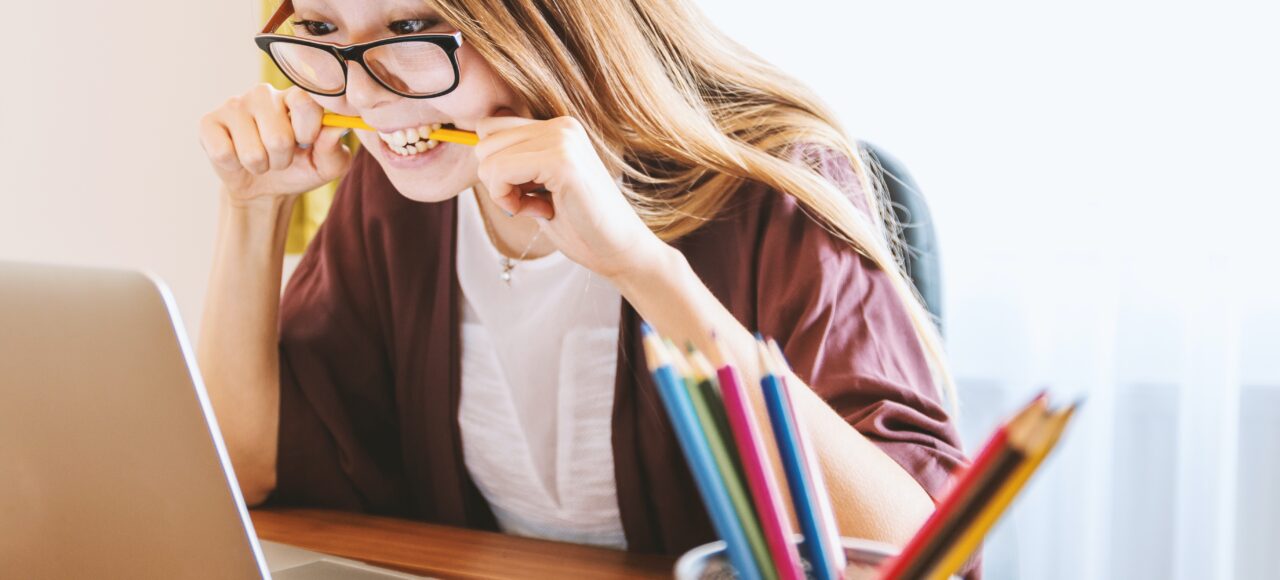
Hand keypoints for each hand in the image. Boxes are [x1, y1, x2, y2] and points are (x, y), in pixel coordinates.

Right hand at [198, 84, 351, 206]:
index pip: (305, 102)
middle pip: (278, 137)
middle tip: (280, 157)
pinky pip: (224, 153)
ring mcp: (234, 105)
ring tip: (261, 159)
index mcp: (295, 96)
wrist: (265, 188)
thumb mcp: (327, 166)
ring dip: (260, 166)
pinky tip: (236, 157)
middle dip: (282, 159)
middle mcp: (264, 94)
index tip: (306, 143)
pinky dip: (234, 166)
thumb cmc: (300, 168)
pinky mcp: (209, 122)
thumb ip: (335, 148)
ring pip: (252, 152)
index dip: (308, 132)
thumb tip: (337, 128)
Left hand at [473, 115, 668, 280]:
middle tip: (531, 202)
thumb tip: (476, 147)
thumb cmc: (580, 225)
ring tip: (539, 206)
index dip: (496, 167)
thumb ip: (515, 163)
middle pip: (484, 140)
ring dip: (503, 192)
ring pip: (488, 157)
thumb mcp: (539, 186)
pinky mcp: (561, 160)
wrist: (620, 251)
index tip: (526, 192)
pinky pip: (500, 172)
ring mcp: (563, 139)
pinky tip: (540, 211)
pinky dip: (508, 199)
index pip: (491, 128)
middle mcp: (561, 125)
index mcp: (558, 127)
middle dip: (496, 179)